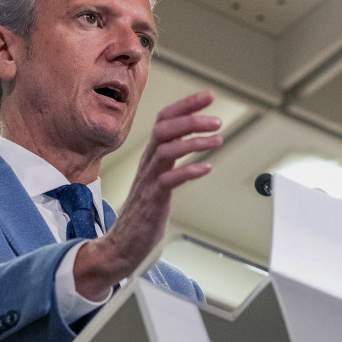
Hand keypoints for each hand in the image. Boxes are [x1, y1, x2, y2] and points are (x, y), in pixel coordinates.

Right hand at [72, 90, 221, 299]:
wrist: (123, 245)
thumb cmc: (143, 214)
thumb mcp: (158, 179)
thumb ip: (170, 160)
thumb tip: (190, 143)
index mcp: (151, 157)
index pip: (165, 120)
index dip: (186, 105)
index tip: (208, 96)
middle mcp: (148, 164)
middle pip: (165, 128)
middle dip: (191, 118)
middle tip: (217, 118)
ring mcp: (149, 181)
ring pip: (166, 149)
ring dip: (194, 141)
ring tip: (218, 139)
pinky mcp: (152, 200)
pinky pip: (169, 179)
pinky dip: (188, 170)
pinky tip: (206, 167)